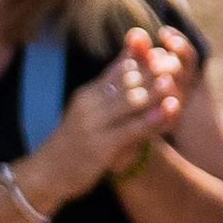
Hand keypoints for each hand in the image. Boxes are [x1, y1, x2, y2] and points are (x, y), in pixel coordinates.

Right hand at [40, 34, 185, 199]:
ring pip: (129, 102)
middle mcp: (89, 104)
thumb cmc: (73, 142)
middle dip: (151, 71)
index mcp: (88, 94)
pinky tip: (168, 112)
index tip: (162, 50)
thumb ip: (107, 92)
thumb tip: (130, 66)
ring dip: (153, 91)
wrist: (48, 173)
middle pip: (125, 82)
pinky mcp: (100, 146)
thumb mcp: (88, 112)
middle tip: (175, 61)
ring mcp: (93, 124)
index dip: (140, 59)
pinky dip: (151, 119)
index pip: (116, 69)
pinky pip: (131, 129)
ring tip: (173, 79)